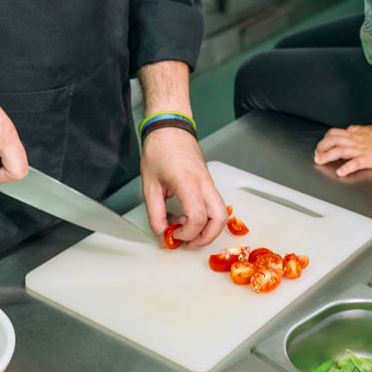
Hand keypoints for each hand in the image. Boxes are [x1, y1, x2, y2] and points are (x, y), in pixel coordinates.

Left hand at [141, 128, 227, 246]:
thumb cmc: (159, 151)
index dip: (187, 233)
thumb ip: (155, 213)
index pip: (197, 217)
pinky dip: (207, 218)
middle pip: (219, 219)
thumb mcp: (149, 185)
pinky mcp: (209, 183)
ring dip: (209, 229)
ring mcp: (210, 183)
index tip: (173, 234)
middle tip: (187, 243)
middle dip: (206, 237)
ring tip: (188, 233)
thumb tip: (162, 234)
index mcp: (188, 183)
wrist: (170, 128)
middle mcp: (204, 184)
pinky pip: (216, 205)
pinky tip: (188, 217)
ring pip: (222, 213)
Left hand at [313, 125, 371, 176]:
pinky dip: (347, 168)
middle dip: (322, 147)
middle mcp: (356, 142)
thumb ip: (358, 130)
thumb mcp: (370, 129)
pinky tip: (340, 172)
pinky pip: (356, 163)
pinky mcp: (368, 159)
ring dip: (327, 156)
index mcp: (356, 135)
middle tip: (316, 154)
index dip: (325, 139)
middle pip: (333, 141)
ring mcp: (361, 150)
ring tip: (319, 161)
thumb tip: (349, 129)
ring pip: (340, 151)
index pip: (336, 134)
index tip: (321, 145)